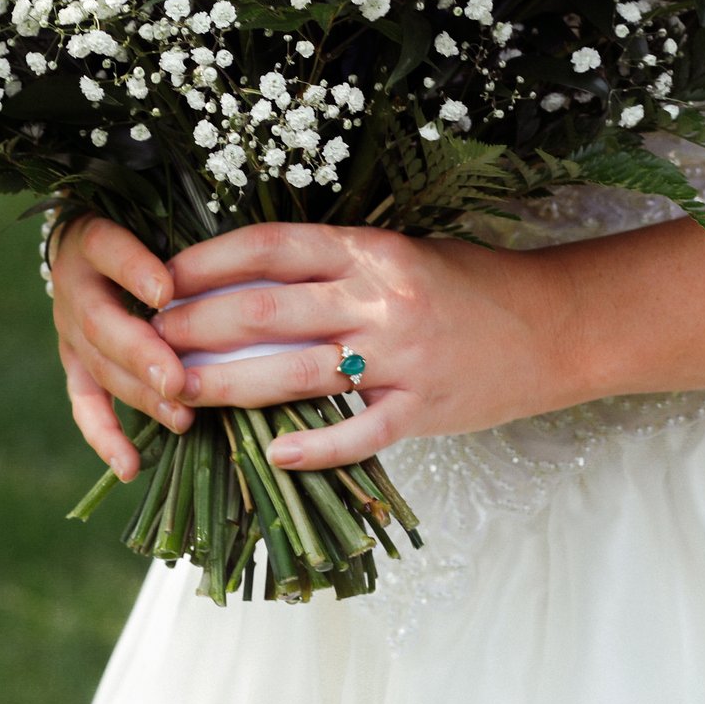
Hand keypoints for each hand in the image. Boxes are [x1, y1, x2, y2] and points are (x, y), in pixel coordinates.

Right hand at [49, 214, 194, 481]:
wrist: (93, 243)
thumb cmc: (146, 227)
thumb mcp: (155, 218)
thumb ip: (186, 240)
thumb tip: (249, 258)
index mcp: (93, 239)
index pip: (108, 250)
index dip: (134, 272)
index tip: (166, 292)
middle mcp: (75, 286)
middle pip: (101, 323)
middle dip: (141, 355)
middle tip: (177, 379)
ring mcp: (70, 330)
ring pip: (98, 367)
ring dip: (138, 396)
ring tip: (180, 418)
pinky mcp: (75, 364)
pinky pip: (85, 404)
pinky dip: (106, 437)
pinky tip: (131, 467)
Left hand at [151, 224, 574, 471]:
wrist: (556, 326)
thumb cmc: (470, 285)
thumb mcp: (402, 254)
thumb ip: (334, 266)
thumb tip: (245, 278)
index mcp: (371, 250)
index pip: (270, 247)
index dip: (207, 262)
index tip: (161, 278)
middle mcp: (381, 298)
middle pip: (268, 310)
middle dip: (197, 326)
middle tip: (149, 340)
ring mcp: (403, 357)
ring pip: (297, 371)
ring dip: (229, 385)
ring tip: (178, 392)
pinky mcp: (424, 410)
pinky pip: (360, 431)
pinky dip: (315, 446)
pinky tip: (272, 456)